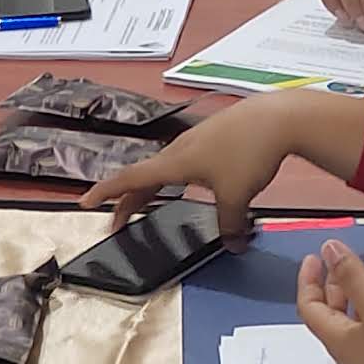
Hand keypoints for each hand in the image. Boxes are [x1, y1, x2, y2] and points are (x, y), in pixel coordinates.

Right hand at [79, 92, 362, 242]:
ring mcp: (196, 139)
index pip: (131, 179)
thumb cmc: (249, 154)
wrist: (278, 118)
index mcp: (175, 163)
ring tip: (150, 203)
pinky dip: (175, 176)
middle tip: (117, 221)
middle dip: (128, 200)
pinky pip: (184, 160)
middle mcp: (179, 149)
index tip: (85, 202)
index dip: (106, 193)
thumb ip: (230, 225)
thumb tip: (233, 245)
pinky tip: (192, 182)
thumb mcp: (236, 196)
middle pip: (145, 176)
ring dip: (153, 187)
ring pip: (165, 168)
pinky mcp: (214, 135)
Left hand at [296, 238, 363, 363]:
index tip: (315, 257)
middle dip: (334, 285)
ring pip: (354, 323)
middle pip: (331, 316)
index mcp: (338, 342)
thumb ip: (351, 275)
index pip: (309, 308)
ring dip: (358, 295)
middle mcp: (349, 356)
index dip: (308, 280)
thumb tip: (328, 250)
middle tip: (342, 261)